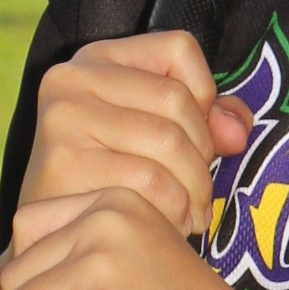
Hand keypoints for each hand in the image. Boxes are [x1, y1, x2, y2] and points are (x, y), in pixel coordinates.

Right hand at [18, 31, 253, 238]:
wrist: (51, 241)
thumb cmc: (109, 184)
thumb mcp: (157, 137)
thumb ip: (206, 122)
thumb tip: (237, 131)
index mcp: (97, 59)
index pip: (179, 49)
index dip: (204, 96)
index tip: (197, 139)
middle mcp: (71, 77)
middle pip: (177, 100)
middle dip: (203, 156)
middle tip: (199, 195)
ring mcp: (63, 117)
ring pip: (169, 142)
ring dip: (195, 190)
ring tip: (191, 215)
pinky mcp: (63, 162)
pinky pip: (151, 182)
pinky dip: (174, 210)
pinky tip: (171, 227)